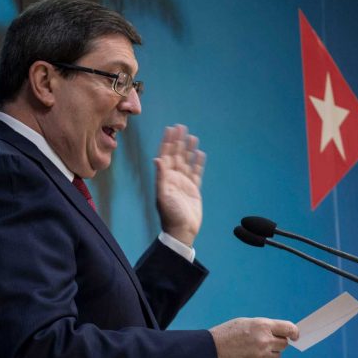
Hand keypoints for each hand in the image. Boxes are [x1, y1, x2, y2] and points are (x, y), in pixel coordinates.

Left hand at [154, 124, 205, 246]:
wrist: (182, 230)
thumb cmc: (170, 215)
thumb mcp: (163, 195)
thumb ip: (161, 177)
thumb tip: (157, 159)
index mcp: (165, 178)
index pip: (166, 155)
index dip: (168, 142)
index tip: (171, 129)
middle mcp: (173, 178)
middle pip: (176, 155)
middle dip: (178, 141)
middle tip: (181, 127)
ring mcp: (184, 183)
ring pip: (187, 161)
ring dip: (188, 149)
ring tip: (191, 136)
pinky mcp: (194, 189)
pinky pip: (196, 172)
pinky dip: (198, 163)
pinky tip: (200, 153)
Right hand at [209, 318, 299, 357]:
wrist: (209, 353)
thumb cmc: (226, 335)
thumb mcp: (246, 323)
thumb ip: (265, 328)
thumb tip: (282, 335)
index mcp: (262, 326)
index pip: (288, 329)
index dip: (294, 332)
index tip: (295, 336)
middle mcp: (265, 342)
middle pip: (284, 345)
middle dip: (276, 343)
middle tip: (262, 342)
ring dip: (268, 355)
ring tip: (251, 352)